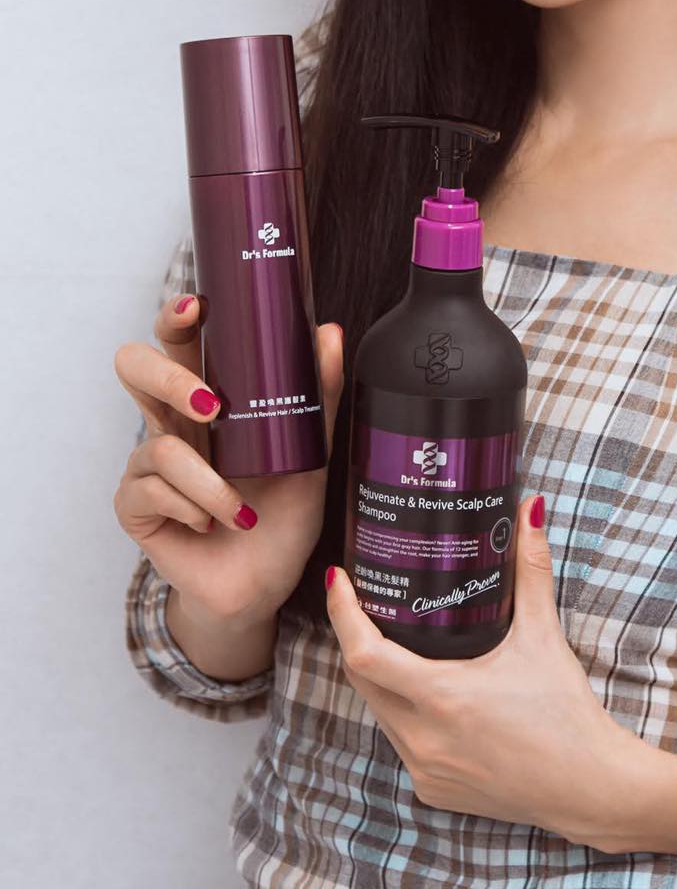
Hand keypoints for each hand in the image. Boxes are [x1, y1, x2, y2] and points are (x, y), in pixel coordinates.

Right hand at [113, 293, 344, 627]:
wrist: (263, 583)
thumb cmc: (282, 512)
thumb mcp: (311, 451)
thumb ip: (319, 395)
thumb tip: (329, 331)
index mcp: (207, 398)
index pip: (178, 340)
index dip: (175, 316)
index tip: (197, 305)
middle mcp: (171, 422)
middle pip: (134, 366)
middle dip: (169, 376)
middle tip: (210, 403)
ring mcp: (146, 462)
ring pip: (159, 445)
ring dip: (210, 483)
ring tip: (243, 510)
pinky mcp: (134, 504)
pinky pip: (152, 491)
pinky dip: (194, 508)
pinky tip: (214, 524)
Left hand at [325, 493, 644, 849]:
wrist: (588, 787)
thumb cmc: (566, 713)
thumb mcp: (544, 636)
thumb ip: (532, 570)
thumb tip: (531, 509)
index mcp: (442, 698)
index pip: (364, 654)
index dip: (343, 614)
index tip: (338, 578)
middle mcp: (423, 739)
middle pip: (362, 680)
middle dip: (354, 637)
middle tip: (362, 598)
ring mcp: (424, 770)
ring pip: (379, 712)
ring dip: (378, 676)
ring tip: (388, 636)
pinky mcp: (433, 789)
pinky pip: (401, 741)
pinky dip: (402, 712)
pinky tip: (422, 690)